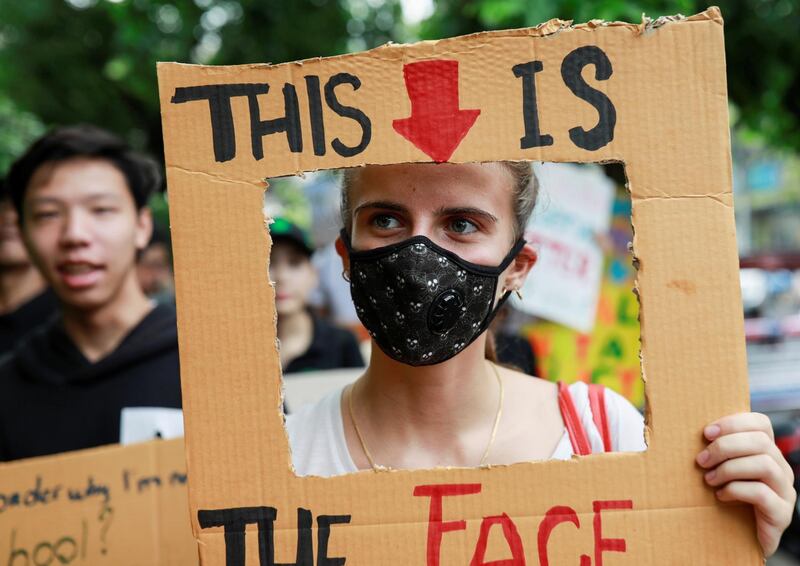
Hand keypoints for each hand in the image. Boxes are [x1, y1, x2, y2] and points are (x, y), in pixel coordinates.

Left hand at [696, 412, 795, 556]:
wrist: (741, 539)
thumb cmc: (728, 498)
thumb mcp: (722, 469)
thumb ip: (715, 451)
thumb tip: (682, 432)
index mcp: (768, 452)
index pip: (761, 423)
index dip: (733, 422)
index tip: (707, 433)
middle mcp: (781, 468)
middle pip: (760, 442)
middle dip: (725, 447)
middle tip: (701, 460)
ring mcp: (785, 490)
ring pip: (763, 464)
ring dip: (729, 469)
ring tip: (709, 479)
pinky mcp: (781, 513)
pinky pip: (761, 493)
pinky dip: (735, 490)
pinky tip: (720, 496)